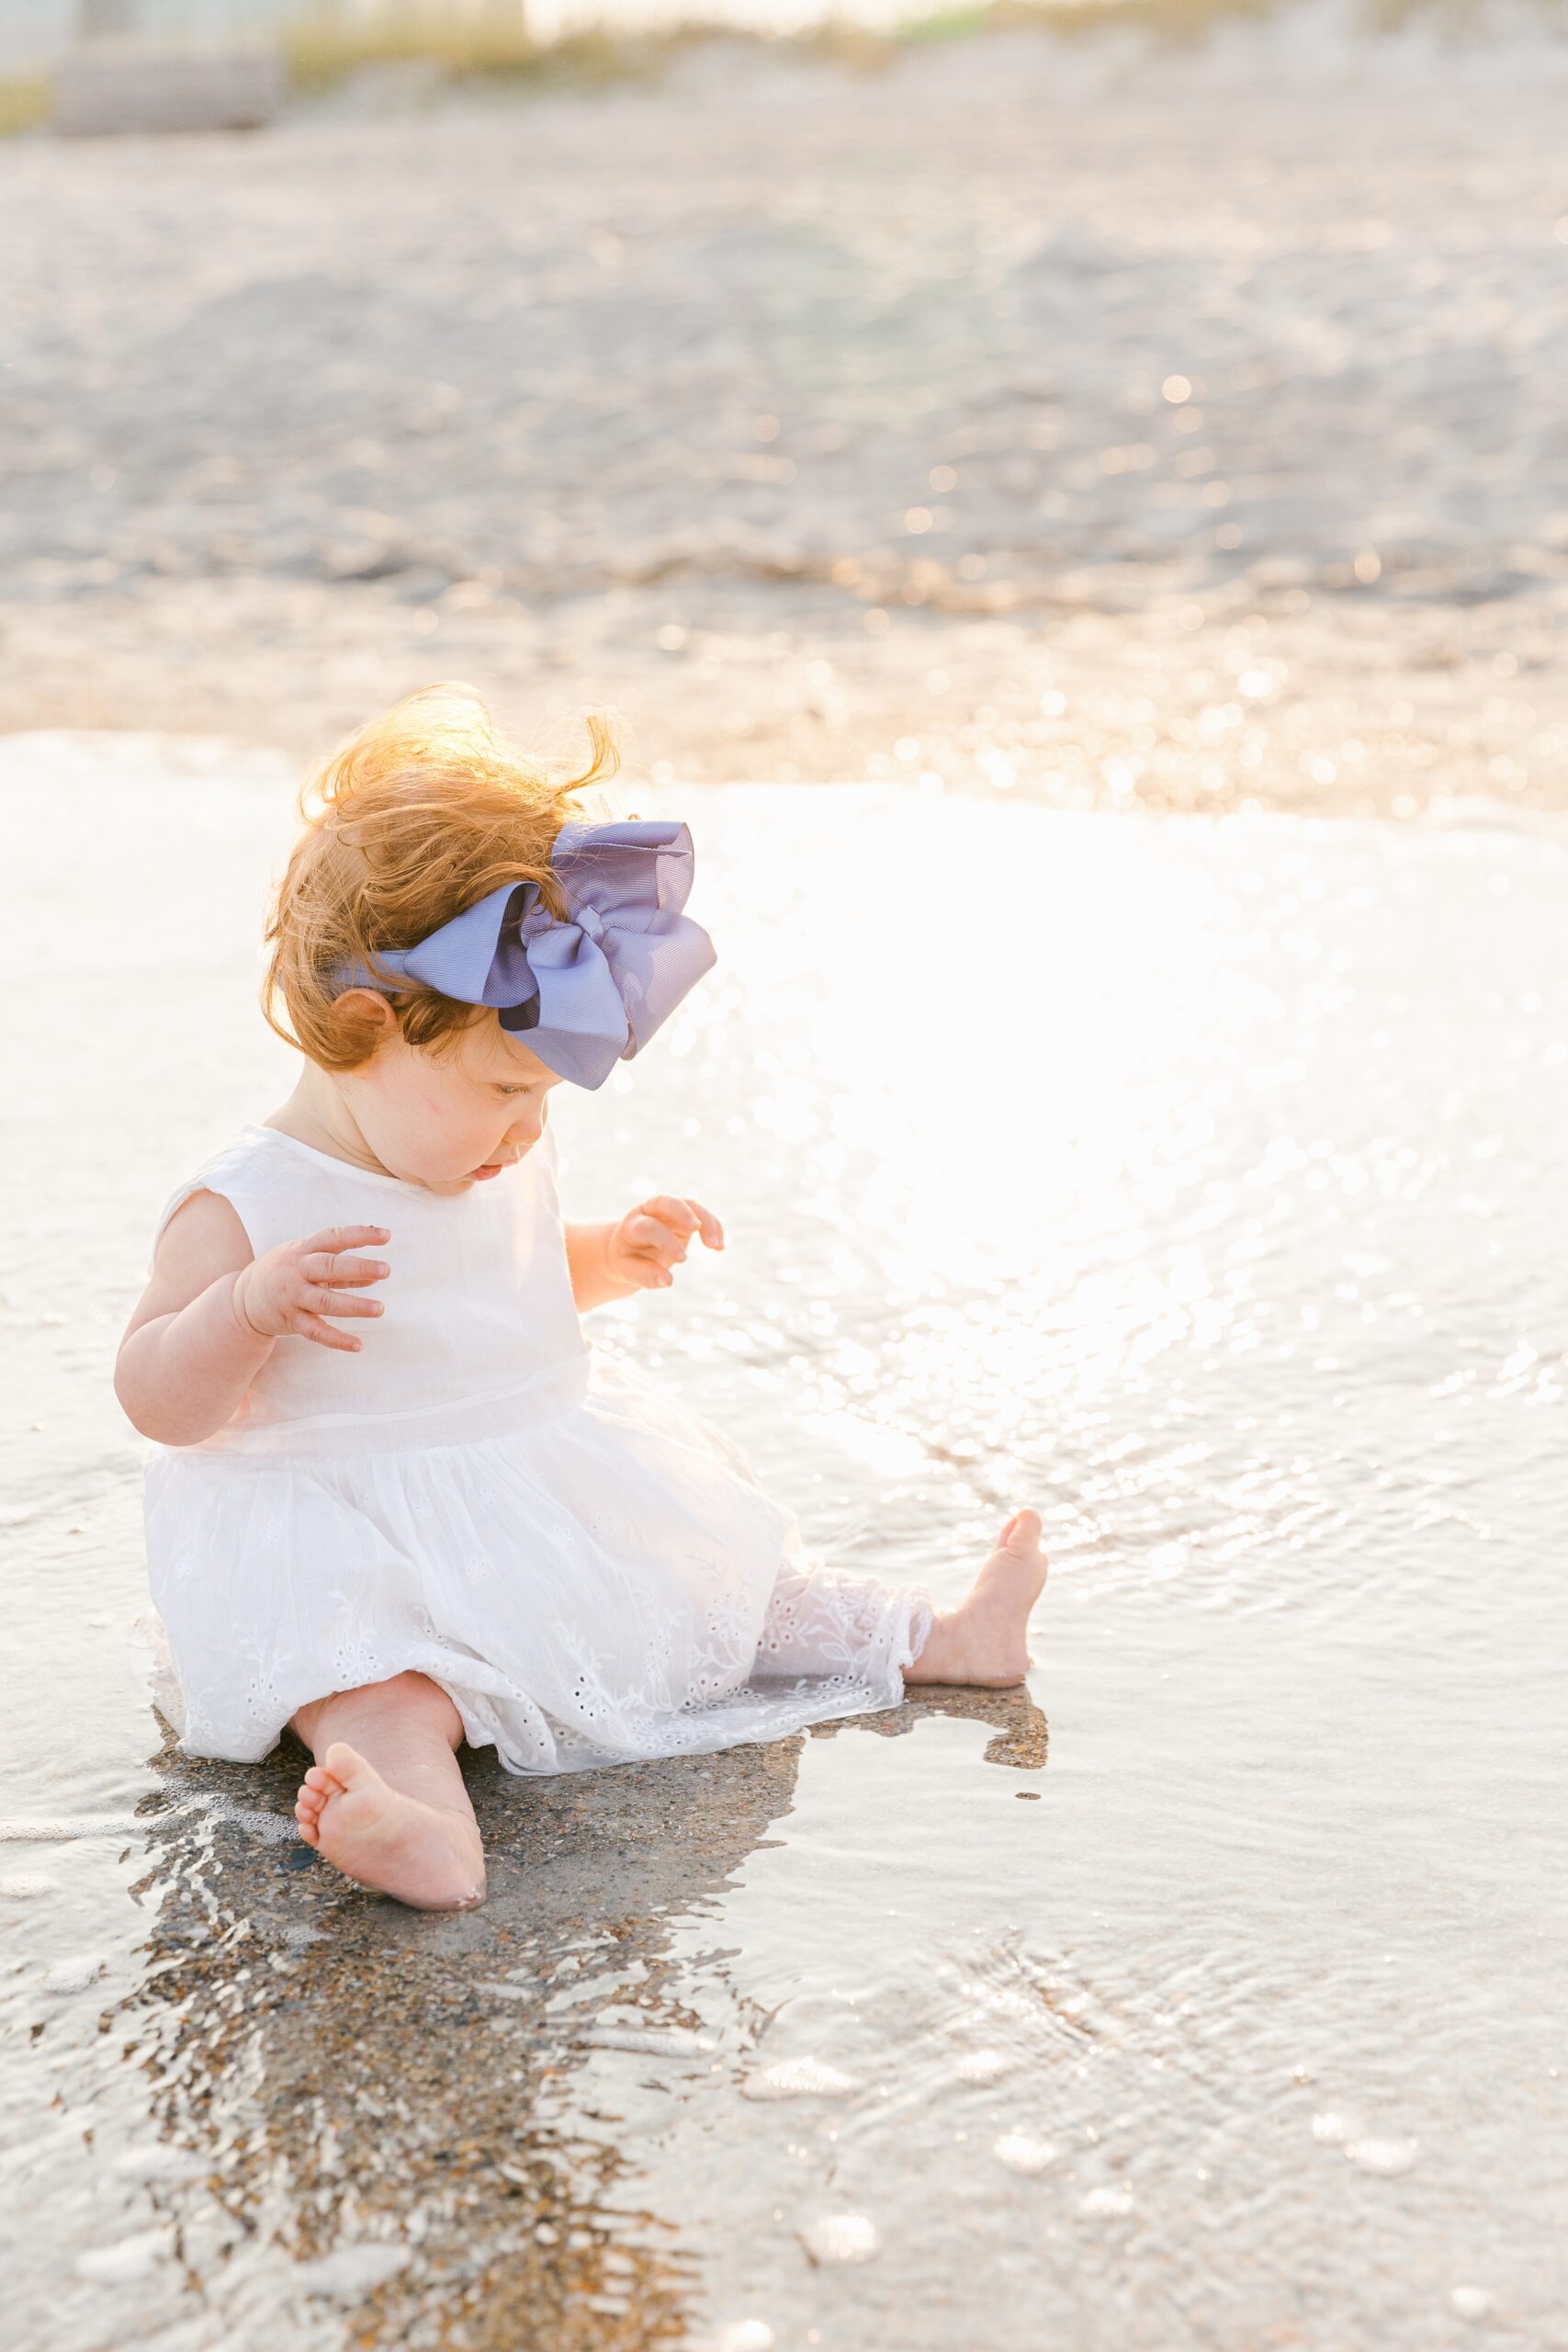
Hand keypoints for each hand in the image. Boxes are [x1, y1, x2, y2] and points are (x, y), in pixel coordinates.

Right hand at [232, 1225, 391, 1353]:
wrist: (242, 1298)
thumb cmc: (286, 1273)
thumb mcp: (307, 1261)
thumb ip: (340, 1269)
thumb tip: (375, 1277)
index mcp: (303, 1250)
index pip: (333, 1237)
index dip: (360, 1235)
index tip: (386, 1236)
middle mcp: (297, 1271)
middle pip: (329, 1267)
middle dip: (358, 1267)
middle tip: (386, 1270)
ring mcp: (293, 1297)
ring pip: (325, 1301)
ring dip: (353, 1305)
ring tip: (379, 1309)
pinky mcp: (290, 1321)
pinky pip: (315, 1331)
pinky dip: (336, 1339)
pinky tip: (358, 1345)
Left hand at [606, 1196, 723, 1291]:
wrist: (629, 1250)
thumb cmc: (628, 1262)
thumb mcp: (628, 1271)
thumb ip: (645, 1276)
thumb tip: (667, 1281)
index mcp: (632, 1226)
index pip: (650, 1227)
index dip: (666, 1241)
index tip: (682, 1259)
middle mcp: (649, 1212)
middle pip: (667, 1201)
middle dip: (683, 1212)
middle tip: (696, 1227)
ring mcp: (668, 1212)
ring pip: (690, 1204)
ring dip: (706, 1221)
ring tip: (716, 1246)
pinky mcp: (683, 1216)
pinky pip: (702, 1214)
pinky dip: (714, 1226)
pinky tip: (720, 1247)